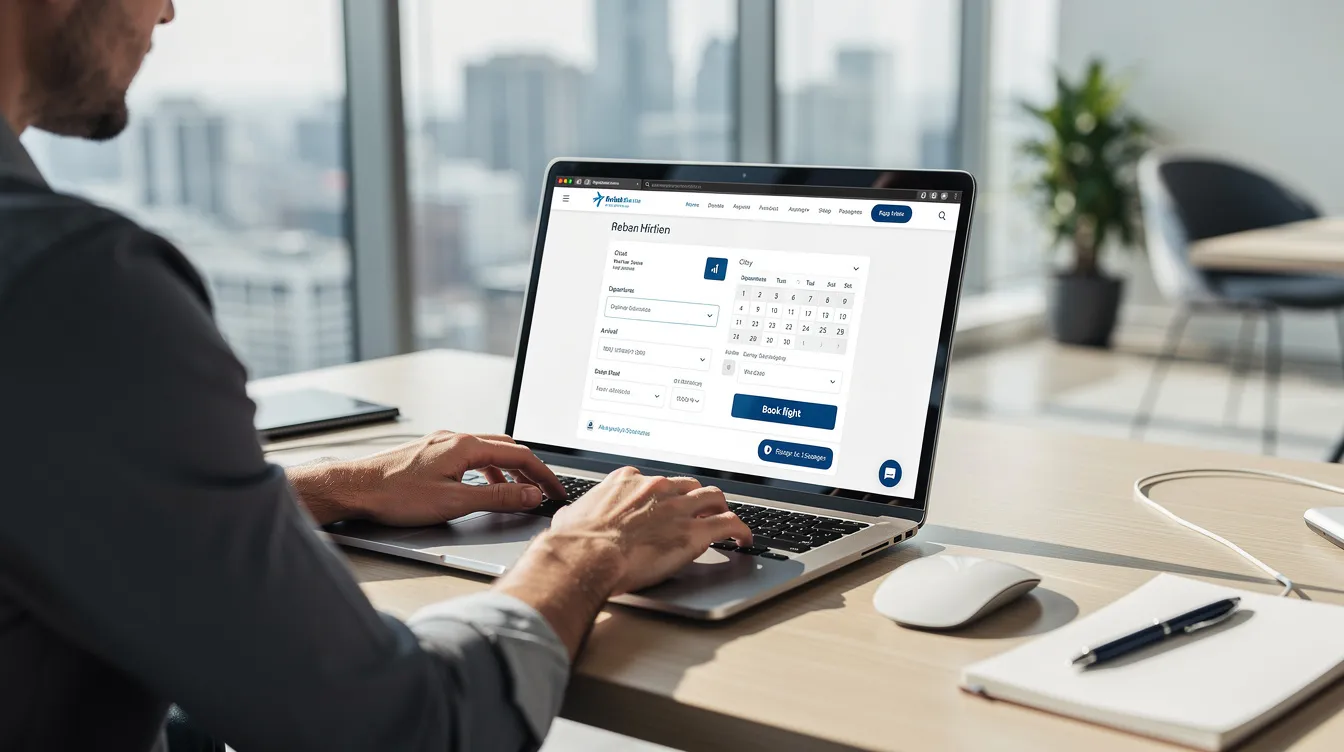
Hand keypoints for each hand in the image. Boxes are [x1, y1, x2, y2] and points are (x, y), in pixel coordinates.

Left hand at [287, 431, 566, 525]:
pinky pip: (470, 456)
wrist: (354, 489)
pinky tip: (482, 486)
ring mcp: (442, 444)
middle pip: (507, 449)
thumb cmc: (395, 496)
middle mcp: (456, 438)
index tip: (556, 490)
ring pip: (488, 452)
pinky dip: (487, 470)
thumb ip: (497, 498)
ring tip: (519, 491)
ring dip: (509, 471)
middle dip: (530, 469)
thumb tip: (529, 494)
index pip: (520, 456)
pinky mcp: (431, 453)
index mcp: (466, 446)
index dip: (543, 474)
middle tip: (544, 490)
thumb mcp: (454, 502)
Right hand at [494, 467, 751, 658]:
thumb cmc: (576, 542)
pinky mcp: (695, 531)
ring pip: (714, 497)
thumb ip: (577, 514)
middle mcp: (657, 488)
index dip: (663, 493)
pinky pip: (730, 523)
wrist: (587, 555)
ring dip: (721, 508)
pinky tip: (744, 540)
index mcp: (627, 482)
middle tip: (700, 511)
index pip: (654, 481)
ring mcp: (679, 507)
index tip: (665, 502)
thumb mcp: (571, 517)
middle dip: (696, 497)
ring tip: (725, 521)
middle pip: (689, 485)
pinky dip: (741, 530)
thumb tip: (568, 519)